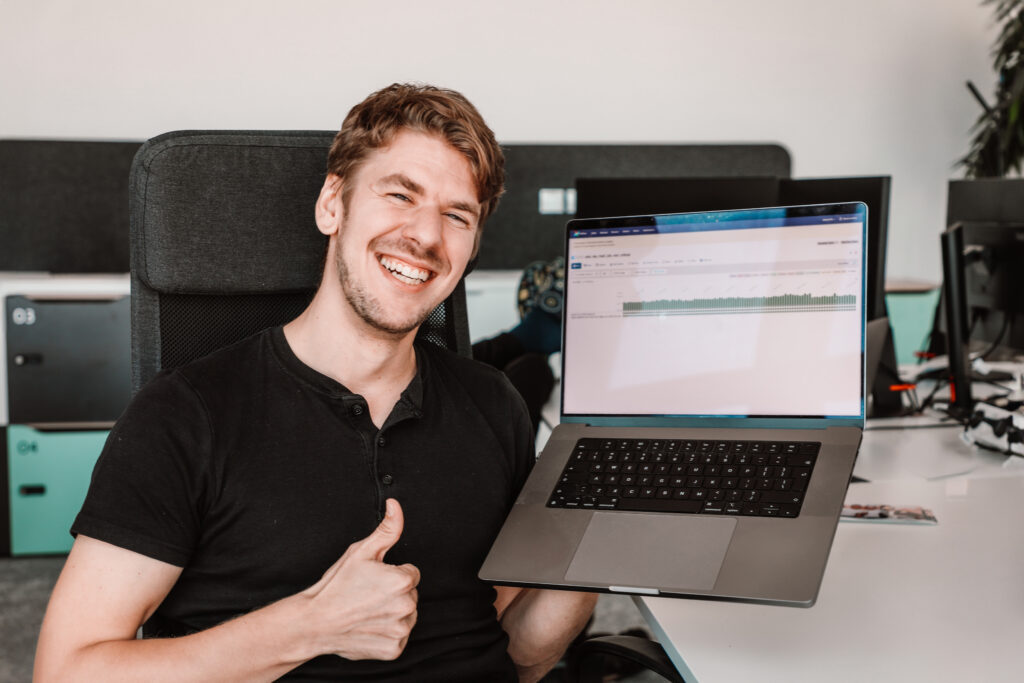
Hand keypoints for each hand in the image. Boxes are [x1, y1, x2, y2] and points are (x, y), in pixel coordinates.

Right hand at [304, 498, 419, 660]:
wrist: (315, 622)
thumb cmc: (336, 586)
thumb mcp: (361, 551)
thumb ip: (387, 528)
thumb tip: (396, 506)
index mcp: (402, 581)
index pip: (411, 573)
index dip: (392, 574)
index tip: (374, 580)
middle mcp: (406, 606)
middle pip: (411, 594)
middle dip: (394, 593)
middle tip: (368, 595)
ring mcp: (400, 630)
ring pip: (407, 615)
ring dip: (392, 613)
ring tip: (367, 611)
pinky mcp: (394, 649)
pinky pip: (399, 637)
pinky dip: (386, 633)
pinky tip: (368, 626)